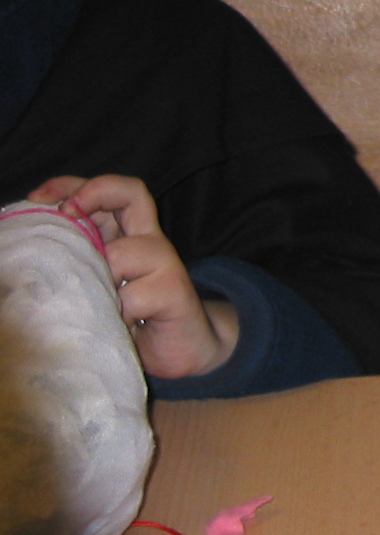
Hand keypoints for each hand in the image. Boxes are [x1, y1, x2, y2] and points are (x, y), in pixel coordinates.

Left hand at [28, 174, 237, 378]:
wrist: (187, 348)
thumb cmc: (133, 318)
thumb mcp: (102, 285)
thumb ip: (84, 263)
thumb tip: (37, 251)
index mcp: (129, 236)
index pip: (108, 193)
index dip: (74, 185)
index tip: (38, 199)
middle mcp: (149, 242)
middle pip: (131, 193)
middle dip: (93, 194)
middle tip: (65, 212)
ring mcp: (166, 264)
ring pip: (121, 254)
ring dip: (99, 281)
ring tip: (97, 305)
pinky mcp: (175, 292)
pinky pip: (133, 297)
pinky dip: (117, 315)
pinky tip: (120, 328)